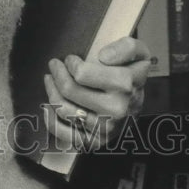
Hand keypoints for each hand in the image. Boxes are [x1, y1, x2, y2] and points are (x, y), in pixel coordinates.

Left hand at [43, 37, 150, 151]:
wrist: (138, 104)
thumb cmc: (131, 74)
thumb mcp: (139, 54)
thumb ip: (126, 47)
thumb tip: (103, 57)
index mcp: (124, 85)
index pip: (82, 74)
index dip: (71, 63)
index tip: (71, 59)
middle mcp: (115, 109)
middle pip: (69, 90)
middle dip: (57, 73)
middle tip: (54, 65)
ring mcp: (104, 128)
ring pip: (63, 109)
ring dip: (51, 90)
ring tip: (51, 79)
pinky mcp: (94, 141)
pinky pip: (62, 132)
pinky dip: (50, 117)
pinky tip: (49, 104)